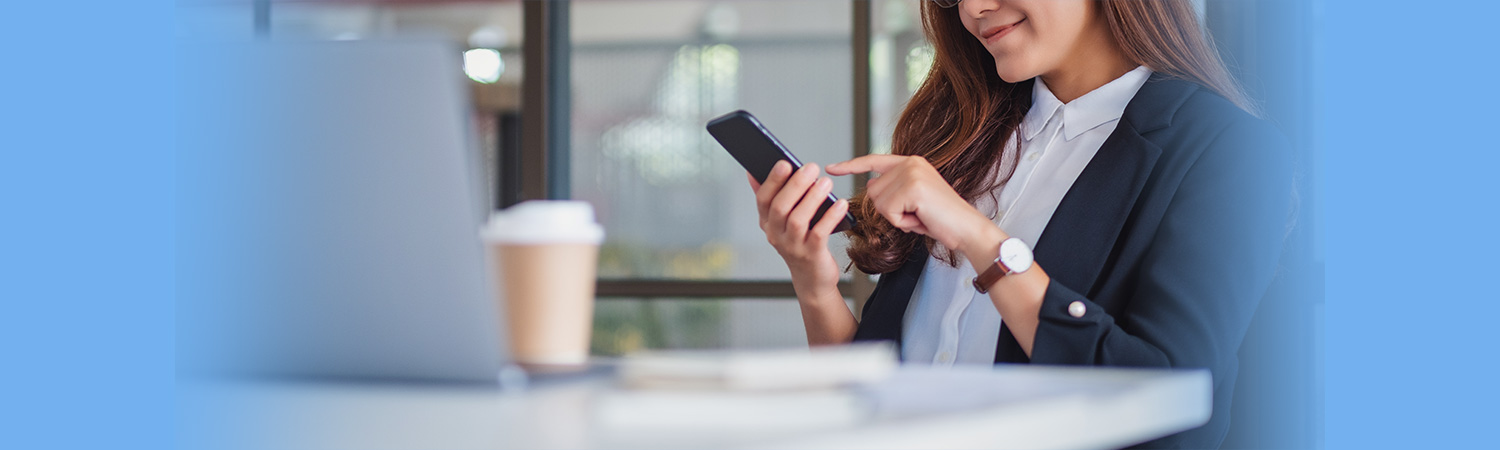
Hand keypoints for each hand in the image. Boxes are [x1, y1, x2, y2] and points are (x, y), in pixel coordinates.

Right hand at [749, 161, 849, 300]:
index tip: (784, 162)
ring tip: (826, 182)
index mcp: (767, 222)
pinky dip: (830, 217)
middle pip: (780, 208)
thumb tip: (753, 172)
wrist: (812, 278)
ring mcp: (792, 246)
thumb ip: (771, 197)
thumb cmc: (800, 242)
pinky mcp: (811, 255)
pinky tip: (841, 204)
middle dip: (795, 185)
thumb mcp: (782, 221)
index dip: (772, 181)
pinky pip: (819, 234)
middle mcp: (776, 235)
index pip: (763, 199)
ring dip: (812, 199)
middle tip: (811, 167)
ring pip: (798, 220)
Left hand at [826, 155, 1004, 261]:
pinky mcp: (912, 188)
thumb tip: (871, 188)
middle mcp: (910, 162)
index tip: (831, 167)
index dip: (851, 165)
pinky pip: (890, 212)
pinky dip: (903, 223)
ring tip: (920, 216)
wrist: (966, 228)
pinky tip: (921, 219)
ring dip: (897, 218)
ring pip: (880, 203)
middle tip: (915, 214)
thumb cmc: (941, 219)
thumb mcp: (914, 199)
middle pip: (873, 191)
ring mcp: (911, 173)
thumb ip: (894, 189)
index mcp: (910, 162)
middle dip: (890, 210)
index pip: (873, 161)